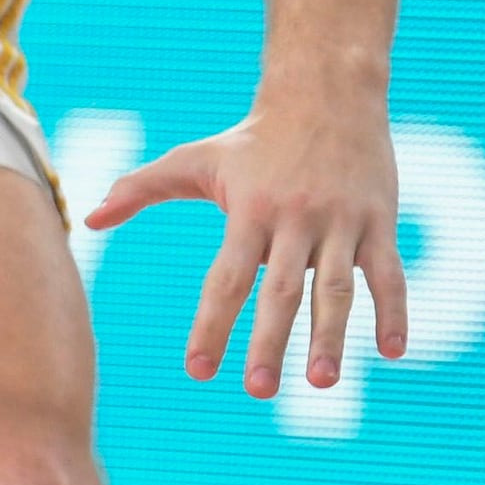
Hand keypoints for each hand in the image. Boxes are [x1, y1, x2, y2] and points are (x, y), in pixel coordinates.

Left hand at [86, 101, 408, 395]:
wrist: (328, 92)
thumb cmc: (253, 138)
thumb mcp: (194, 158)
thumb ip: (140, 188)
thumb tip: (88, 219)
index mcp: (249, 211)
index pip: (225, 279)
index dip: (211, 325)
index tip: (198, 370)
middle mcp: (295, 219)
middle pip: (280, 290)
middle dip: (268, 342)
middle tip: (257, 391)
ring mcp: (341, 221)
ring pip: (337, 287)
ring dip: (331, 337)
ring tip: (320, 383)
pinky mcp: (379, 220)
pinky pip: (389, 272)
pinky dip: (395, 311)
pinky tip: (395, 351)